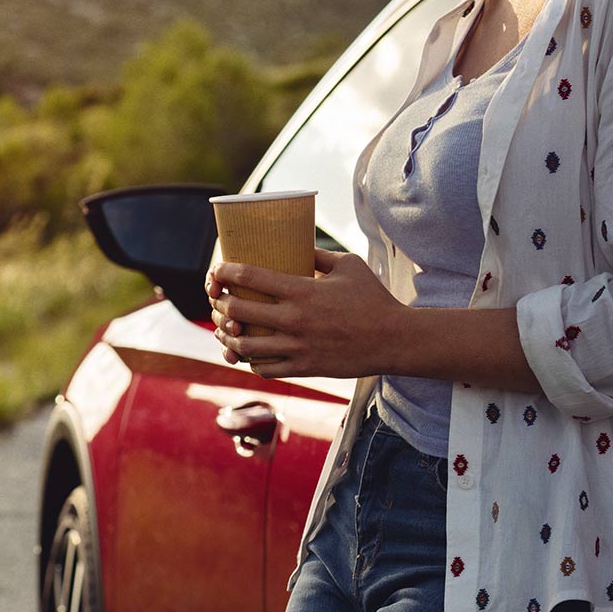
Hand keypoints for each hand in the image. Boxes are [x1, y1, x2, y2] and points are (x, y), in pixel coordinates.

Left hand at [205, 251, 405, 379]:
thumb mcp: (349, 265)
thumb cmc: (373, 298)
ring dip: (228, 337)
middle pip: (238, 312)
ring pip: (245, 346)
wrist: (394, 339)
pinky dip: (251, 360)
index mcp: (303, 291)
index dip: (226, 271)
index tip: (218, 270)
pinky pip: (265, 368)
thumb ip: (318, 254)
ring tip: (226, 329)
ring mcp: (298, 347)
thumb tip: (296, 243)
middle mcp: (295, 320)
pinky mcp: (304, 368)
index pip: (251, 277)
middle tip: (218, 300)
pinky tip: (250, 353)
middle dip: (220, 304)